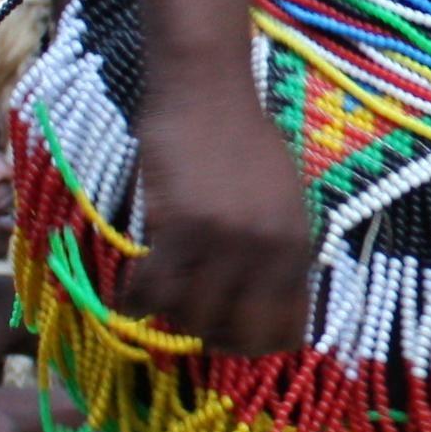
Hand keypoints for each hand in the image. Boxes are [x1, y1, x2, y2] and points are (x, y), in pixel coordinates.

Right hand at [119, 83, 314, 358]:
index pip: (289, 331)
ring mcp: (225, 241)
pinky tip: (131, 294)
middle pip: (239, 334)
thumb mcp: (284, 198)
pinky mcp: (179, 227)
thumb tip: (259, 304)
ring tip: (161, 300)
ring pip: (192, 317)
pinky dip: (136, 300)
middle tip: (190, 323)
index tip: (231, 335)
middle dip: (213, 339)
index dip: (256, 344)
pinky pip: (153, 289)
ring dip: (172, 317)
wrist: (208, 88)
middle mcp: (268, 250)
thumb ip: (278, 250)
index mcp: (300, 245)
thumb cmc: (243, 138)